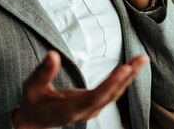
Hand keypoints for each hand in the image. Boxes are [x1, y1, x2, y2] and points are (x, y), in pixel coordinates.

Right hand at [12, 51, 148, 128]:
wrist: (36, 119)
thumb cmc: (34, 102)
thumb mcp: (32, 87)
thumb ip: (43, 72)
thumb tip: (52, 54)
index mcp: (70, 109)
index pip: (95, 97)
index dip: (111, 84)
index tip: (125, 69)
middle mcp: (85, 111)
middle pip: (110, 95)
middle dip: (127, 76)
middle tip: (141, 59)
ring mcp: (91, 109)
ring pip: (114, 94)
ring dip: (129, 76)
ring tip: (141, 59)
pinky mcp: (94, 104)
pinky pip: (113, 92)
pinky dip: (124, 79)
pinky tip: (131, 68)